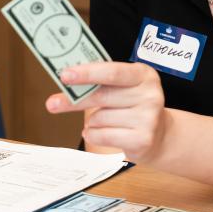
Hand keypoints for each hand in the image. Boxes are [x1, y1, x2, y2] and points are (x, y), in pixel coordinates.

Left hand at [46, 62, 165, 163]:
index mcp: (144, 74)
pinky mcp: (142, 139)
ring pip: (99, 118)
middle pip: (101, 96)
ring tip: (106, 122)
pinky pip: (102, 136)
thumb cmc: (133, 107)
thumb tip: (68, 79)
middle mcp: (150, 94)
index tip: (65, 74)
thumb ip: (102, 82)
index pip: (112, 72)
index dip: (88, 73)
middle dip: (74, 101)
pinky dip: (95, 135)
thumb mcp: (125, 87)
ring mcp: (149, 118)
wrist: (160, 135)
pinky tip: (105, 133)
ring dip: (92, 121)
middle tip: (52, 103)